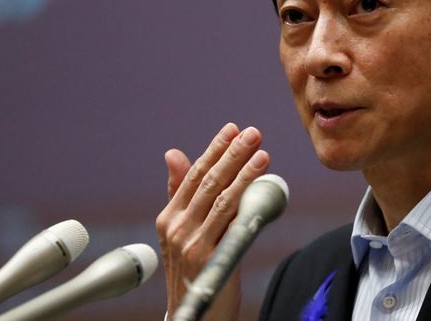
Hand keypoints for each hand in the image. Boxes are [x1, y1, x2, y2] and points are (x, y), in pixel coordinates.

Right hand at [156, 123, 270, 320]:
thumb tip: (174, 154)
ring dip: (243, 172)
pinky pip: (231, 223)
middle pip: (208, 181)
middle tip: (252, 133)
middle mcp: (176, 228)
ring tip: (262, 153)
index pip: (193, 174)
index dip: (214, 150)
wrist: (195, 318)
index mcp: (169, 217)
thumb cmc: (194, 272)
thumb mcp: (182, 232)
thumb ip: (181, 194)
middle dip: (232, 154)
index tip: (233, 129)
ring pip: (221, 198)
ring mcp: (191, 244)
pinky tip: (261, 186)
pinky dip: (246, 201)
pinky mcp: (209, 259)